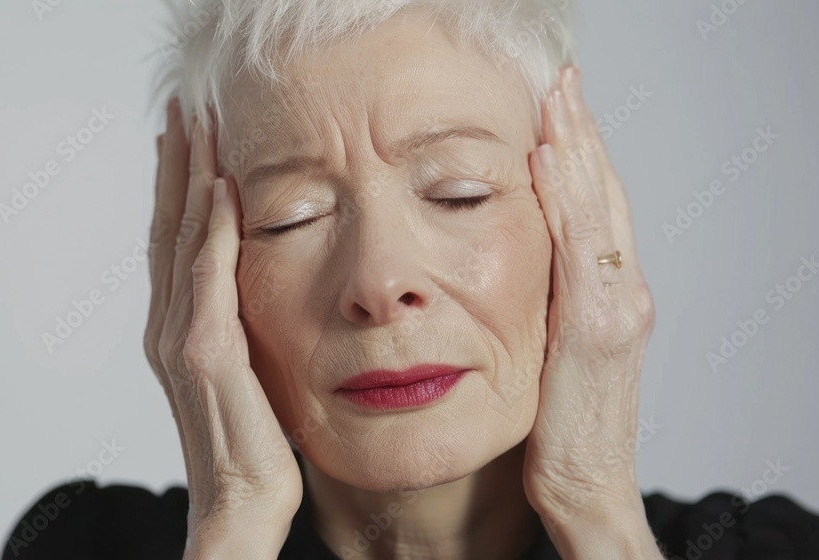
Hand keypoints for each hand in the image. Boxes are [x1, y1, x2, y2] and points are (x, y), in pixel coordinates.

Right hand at [143, 99, 301, 558]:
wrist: (238, 501)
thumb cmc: (247, 445)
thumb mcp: (243, 374)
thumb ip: (236, 327)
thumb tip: (253, 292)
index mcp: (178, 328)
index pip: (175, 241)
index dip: (177, 186)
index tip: (186, 138)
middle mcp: (169, 325)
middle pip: (168, 226)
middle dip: (176, 165)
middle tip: (183, 109)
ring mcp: (182, 337)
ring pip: (183, 239)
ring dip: (190, 178)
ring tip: (197, 126)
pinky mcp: (207, 353)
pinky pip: (209, 277)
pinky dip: (212, 230)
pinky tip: (222, 190)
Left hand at [523, 67, 659, 555]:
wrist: (584, 487)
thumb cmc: (563, 426)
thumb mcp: (554, 350)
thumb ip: (548, 303)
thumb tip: (520, 264)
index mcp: (609, 296)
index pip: (597, 208)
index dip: (583, 154)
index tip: (559, 108)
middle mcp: (622, 292)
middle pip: (603, 195)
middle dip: (582, 133)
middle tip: (561, 81)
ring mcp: (614, 308)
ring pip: (596, 209)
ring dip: (575, 148)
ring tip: (555, 100)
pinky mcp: (595, 329)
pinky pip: (576, 249)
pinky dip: (566, 199)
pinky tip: (548, 160)